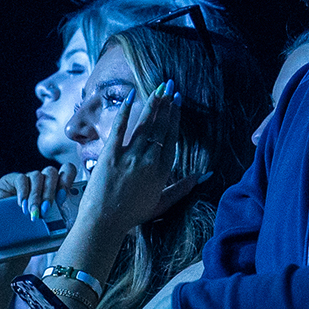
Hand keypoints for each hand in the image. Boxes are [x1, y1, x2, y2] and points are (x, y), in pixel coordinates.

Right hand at [0, 165, 79, 222]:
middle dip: (49, 193)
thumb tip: (63, 222)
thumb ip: (57, 216)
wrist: (4, 225)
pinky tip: (21, 203)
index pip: (67, 171)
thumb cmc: (29, 225)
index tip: (62, 197)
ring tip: (33, 211)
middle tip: (45, 210)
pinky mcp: (12, 179)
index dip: (66, 181)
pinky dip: (23, 191)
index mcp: (56, 185)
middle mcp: (43, 179)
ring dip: (36, 195)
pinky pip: (21, 179)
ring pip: (37, 176)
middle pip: (51, 174)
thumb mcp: (45, 221)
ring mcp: (28, 178)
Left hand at [77, 81, 205, 234]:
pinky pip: (119, 128)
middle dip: (166, 105)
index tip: (178, 102)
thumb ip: (182, 188)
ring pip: (144, 125)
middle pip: (160, 127)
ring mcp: (129, 156)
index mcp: (161, 172)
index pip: (171, 138)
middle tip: (170, 87)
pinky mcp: (110, 154)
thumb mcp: (162, 204)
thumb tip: (203, 175)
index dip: (175, 118)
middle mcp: (148, 160)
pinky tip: (130, 97)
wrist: (104, 221)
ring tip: (158, 88)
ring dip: (152, 104)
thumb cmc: (132, 215)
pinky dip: (125, 112)